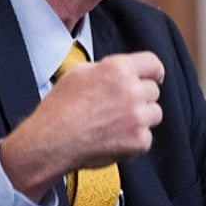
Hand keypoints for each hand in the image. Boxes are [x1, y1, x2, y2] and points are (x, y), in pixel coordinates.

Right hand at [0, 51, 164, 200]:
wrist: (51, 141)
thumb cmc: (59, 110)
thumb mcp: (78, 73)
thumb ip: (106, 69)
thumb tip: (118, 72)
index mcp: (118, 70)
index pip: (153, 63)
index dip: (152, 71)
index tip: (153, 77)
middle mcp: (131, 91)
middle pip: (153, 90)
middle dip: (140, 96)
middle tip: (120, 105)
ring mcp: (137, 117)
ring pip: (154, 113)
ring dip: (140, 117)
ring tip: (116, 122)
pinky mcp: (138, 141)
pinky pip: (147, 137)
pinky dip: (134, 139)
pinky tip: (114, 137)